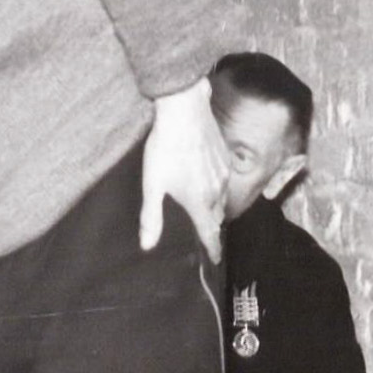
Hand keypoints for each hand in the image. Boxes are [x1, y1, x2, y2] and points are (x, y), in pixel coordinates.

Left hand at [141, 77, 230, 261]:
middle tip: (205, 232)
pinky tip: (205, 179)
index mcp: (199, 202)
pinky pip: (224, 179)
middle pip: (217, 216)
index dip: (213, 248)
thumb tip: (148, 245)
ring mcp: (224, 173)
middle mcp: (216, 191)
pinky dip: (216, 186)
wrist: (185, 112)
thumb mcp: (153, 185)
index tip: (216, 259)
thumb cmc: (165, 148)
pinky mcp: (225, 157)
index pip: (209, 232)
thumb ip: (152, 217)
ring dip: (214, 206)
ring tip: (204, 208)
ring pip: (222, 197)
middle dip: (211, 226)